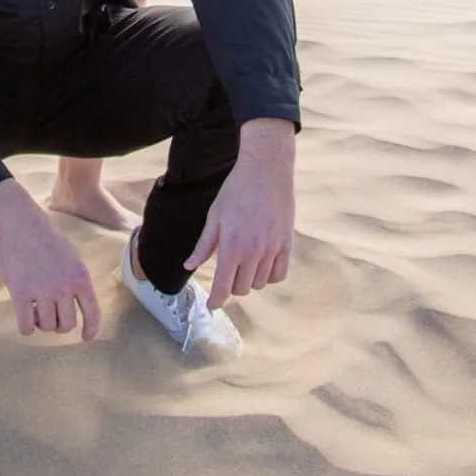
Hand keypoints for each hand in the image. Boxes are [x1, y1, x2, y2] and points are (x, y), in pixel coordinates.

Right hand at [0, 179, 101, 340]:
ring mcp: (43, 290)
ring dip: (41, 322)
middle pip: (67, 325)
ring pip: (47, 327)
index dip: (91, 329)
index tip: (86, 337)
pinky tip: (24, 314)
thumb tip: (77, 304)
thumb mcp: (70, 255)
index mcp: (80, 275)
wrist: (17, 221)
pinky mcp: (20, 293)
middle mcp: (64, 286)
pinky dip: (26, 326)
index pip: (93, 312)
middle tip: (50, 313)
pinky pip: (26, 327)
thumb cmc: (43, 237)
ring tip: (35, 308)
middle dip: (58, 324)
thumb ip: (75, 279)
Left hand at [184, 117, 294, 309]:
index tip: (212, 305)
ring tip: (244, 264)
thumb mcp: (214, 217)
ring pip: (260, 284)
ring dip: (249, 280)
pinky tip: (261, 265)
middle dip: (231, 287)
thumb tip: (189, 266)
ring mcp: (272, 249)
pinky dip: (269, 275)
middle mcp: (253, 253)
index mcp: (232, 247)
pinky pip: (279, 275)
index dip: (216, 300)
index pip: (223, 287)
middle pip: (241, 289)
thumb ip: (203, 246)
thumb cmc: (235, 191)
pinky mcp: (287, 244)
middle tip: (226, 275)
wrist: (265, 170)